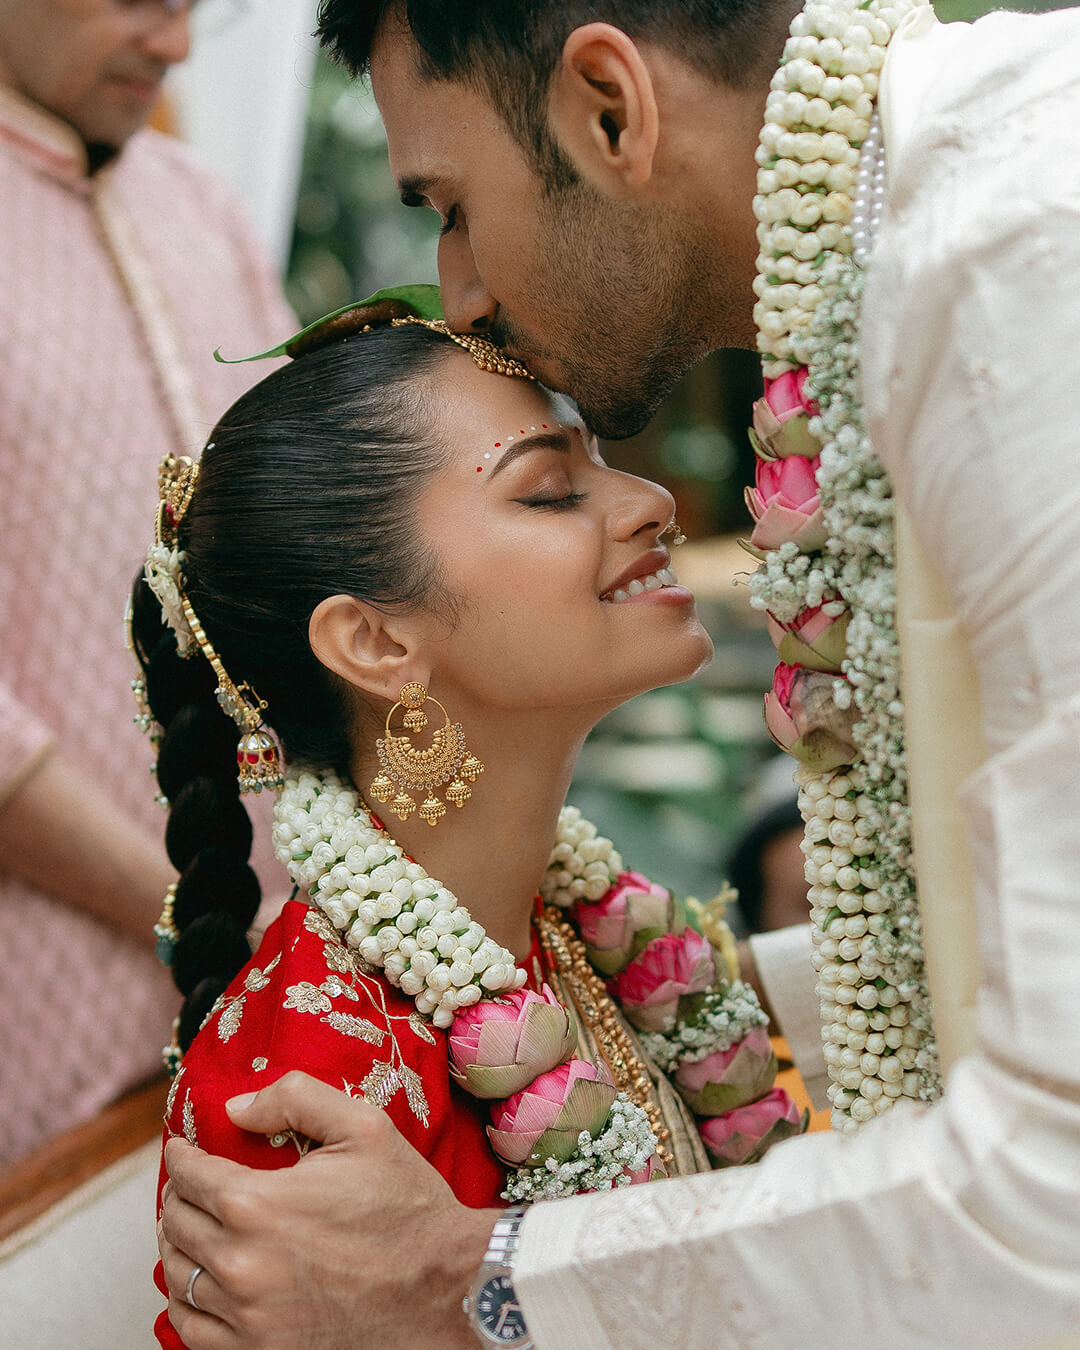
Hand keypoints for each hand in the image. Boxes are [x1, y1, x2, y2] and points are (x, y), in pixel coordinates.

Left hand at [159, 1071, 497, 1348]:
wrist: (443, 1286)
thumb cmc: (406, 1206)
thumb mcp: (363, 1126)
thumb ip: (295, 1098)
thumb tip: (235, 1109)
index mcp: (256, 1203)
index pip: (189, 1175)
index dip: (181, 1155)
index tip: (184, 1149)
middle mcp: (240, 1263)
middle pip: (176, 1223)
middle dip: (178, 1195)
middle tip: (191, 1183)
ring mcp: (247, 1315)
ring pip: (177, 1275)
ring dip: (178, 1243)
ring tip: (193, 1227)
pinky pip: (192, 1329)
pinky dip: (187, 1301)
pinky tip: (202, 1281)